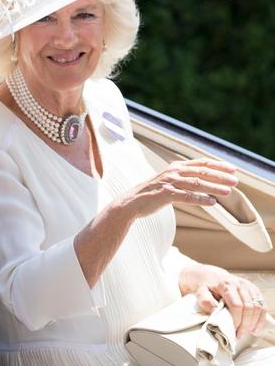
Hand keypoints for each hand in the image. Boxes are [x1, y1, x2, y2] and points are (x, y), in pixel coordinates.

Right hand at [120, 158, 237, 219]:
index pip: (200, 163)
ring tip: (228, 192)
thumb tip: (204, 182)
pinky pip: (187, 196)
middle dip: (220, 176)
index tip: (232, 169)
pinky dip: (201, 199)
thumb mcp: (168, 181)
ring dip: (214, 187)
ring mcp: (169, 182)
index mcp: (175, 166)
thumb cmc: (151, 193)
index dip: (217, 165)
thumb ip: (183, 179)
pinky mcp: (165, 194)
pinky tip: (212, 202)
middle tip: (235, 181)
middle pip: (201, 171)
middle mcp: (173, 172)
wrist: (131, 202)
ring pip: (197, 183)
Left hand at [181, 264, 267, 337]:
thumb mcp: (201, 292)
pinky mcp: (254, 290)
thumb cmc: (206, 286)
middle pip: (249, 307)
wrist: (211, 275)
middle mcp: (240, 284)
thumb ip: (206, 301)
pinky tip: (255, 327)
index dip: (237, 320)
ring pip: (258, 307)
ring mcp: (249, 286)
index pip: (237, 305)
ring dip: (255, 322)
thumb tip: (214, 312)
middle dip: (246, 324)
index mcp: (226, 285)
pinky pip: (262, 305)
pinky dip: (260, 318)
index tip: (233, 330)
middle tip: (240, 334)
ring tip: (248, 332)